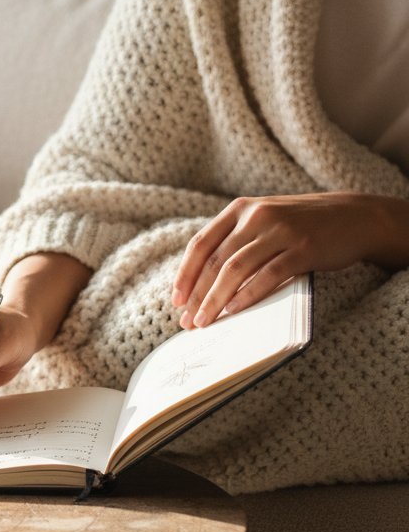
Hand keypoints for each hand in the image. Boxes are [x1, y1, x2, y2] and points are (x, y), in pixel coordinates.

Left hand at [172, 192, 408, 327]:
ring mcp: (280, 231)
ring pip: (236, 269)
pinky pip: (268, 275)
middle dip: (197, 294)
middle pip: (215, 260)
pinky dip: (248, 294)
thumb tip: (204, 283)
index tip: (176, 300)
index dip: (185, 274)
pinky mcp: (303, 249)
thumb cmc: (302, 225)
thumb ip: (236, 240)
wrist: (355, 216)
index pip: (201, 244)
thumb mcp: (263, 220)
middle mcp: (255, 216)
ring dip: (216, 299)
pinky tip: (234, 310)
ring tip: (205, 322)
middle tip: (187, 321)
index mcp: (239, 209)